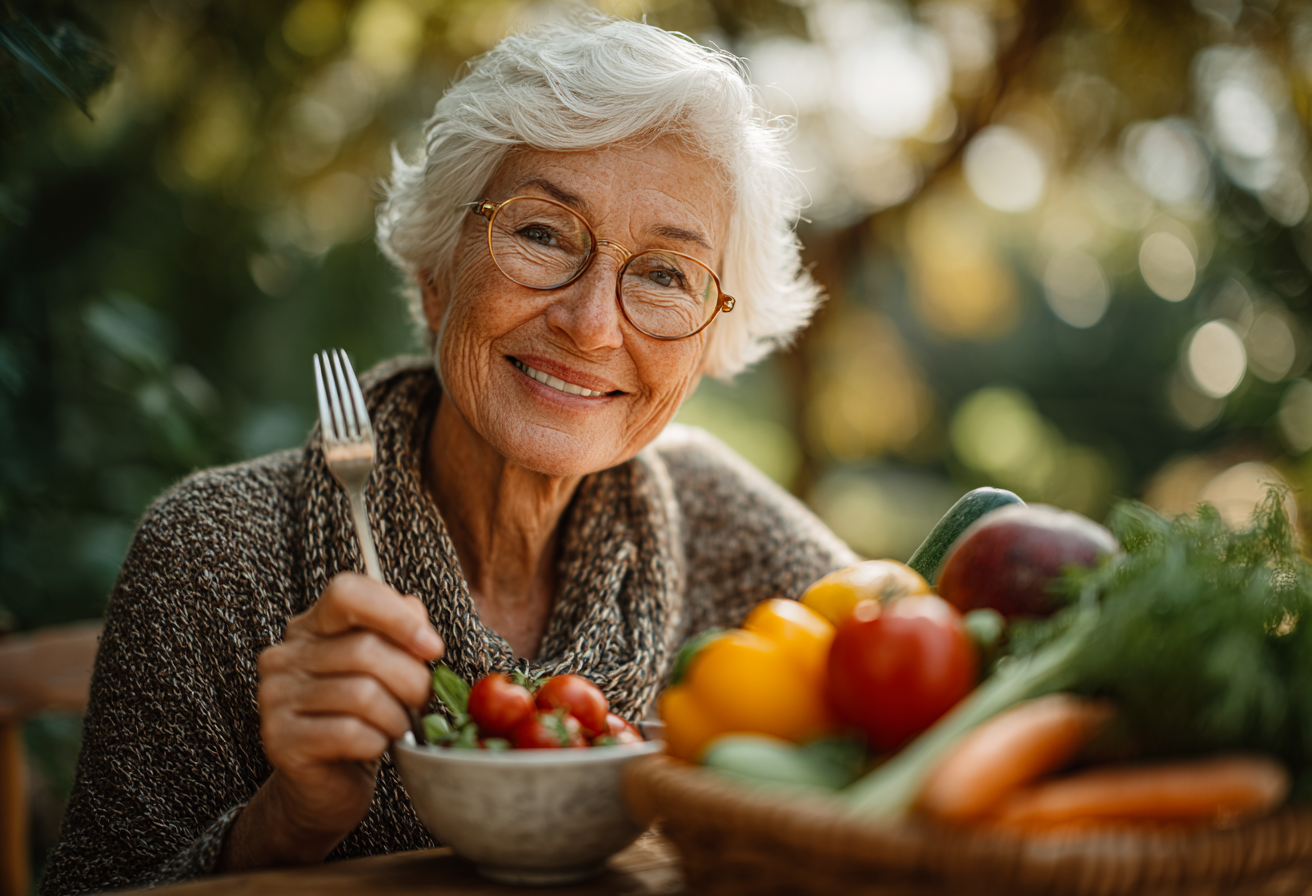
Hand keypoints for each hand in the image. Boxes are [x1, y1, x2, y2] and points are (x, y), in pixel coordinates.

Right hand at [219, 572, 443, 870]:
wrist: (326, 786)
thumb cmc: (365, 718)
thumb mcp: (387, 668)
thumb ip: (402, 632)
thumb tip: (420, 626)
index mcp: (312, 626)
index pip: (348, 592)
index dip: (395, 615)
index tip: (433, 648)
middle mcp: (285, 656)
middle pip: (366, 649)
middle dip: (412, 680)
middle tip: (420, 703)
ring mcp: (275, 698)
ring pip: (362, 693)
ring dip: (396, 716)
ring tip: (396, 727)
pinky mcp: (279, 740)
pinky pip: (350, 733)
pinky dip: (377, 743)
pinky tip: (375, 747)